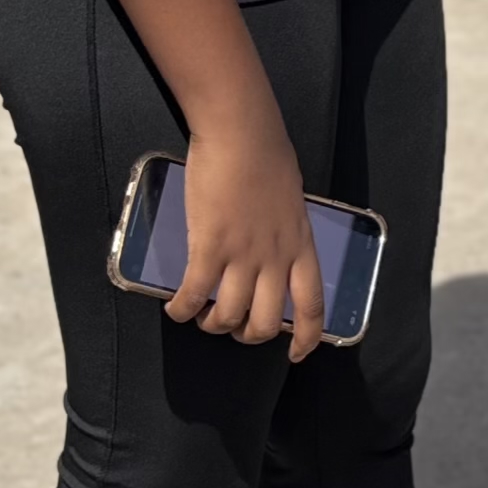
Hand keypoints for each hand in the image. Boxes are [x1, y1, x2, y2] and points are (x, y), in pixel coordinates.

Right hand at [164, 109, 326, 359]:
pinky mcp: (210, 246)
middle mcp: (275, 258)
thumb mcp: (290, 202)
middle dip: (244, 335)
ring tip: (200, 314)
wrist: (242, 133)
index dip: (306, 337)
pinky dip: (182, 310)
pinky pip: (194, 294)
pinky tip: (176, 308)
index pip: (311, 305)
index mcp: (300, 246)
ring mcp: (243, 255)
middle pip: (263, 322)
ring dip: (211, 323)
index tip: (296, 354)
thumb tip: (274, 248)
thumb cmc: (267, 157)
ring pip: (228, 316)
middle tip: (229, 322)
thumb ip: (285, 232)